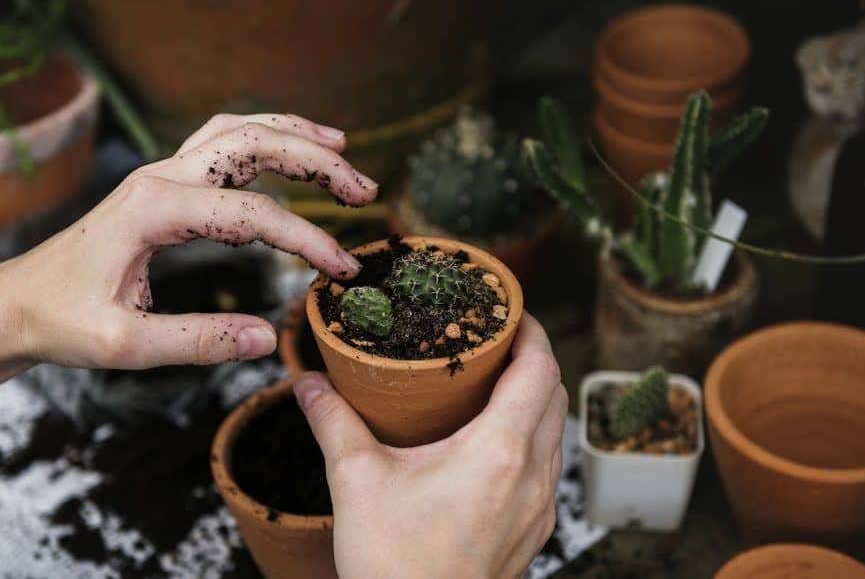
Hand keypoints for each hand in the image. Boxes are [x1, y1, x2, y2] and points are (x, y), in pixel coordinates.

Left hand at [0, 112, 377, 368]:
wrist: (14, 303)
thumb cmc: (61, 321)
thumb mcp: (126, 345)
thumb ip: (199, 341)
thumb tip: (267, 339)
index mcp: (153, 211)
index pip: (253, 215)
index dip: (307, 240)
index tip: (342, 271)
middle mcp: (159, 178)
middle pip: (253, 145)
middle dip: (317, 161)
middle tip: (364, 190)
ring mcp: (159, 175)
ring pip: (237, 132)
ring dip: (293, 136)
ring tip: (342, 148)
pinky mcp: (160, 185)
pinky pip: (219, 144)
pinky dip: (262, 140)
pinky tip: (287, 150)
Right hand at [294, 314, 566, 578]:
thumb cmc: (394, 564)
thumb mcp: (356, 480)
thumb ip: (333, 421)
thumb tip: (309, 383)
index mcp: (498, 451)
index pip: (539, 369)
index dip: (531, 331)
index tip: (511, 311)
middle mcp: (532, 477)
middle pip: (555, 395)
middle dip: (533, 358)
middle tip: (495, 340)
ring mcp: (539, 508)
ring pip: (555, 432)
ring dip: (534, 399)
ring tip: (493, 384)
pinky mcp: (533, 532)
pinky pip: (547, 467)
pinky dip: (531, 438)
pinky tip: (491, 442)